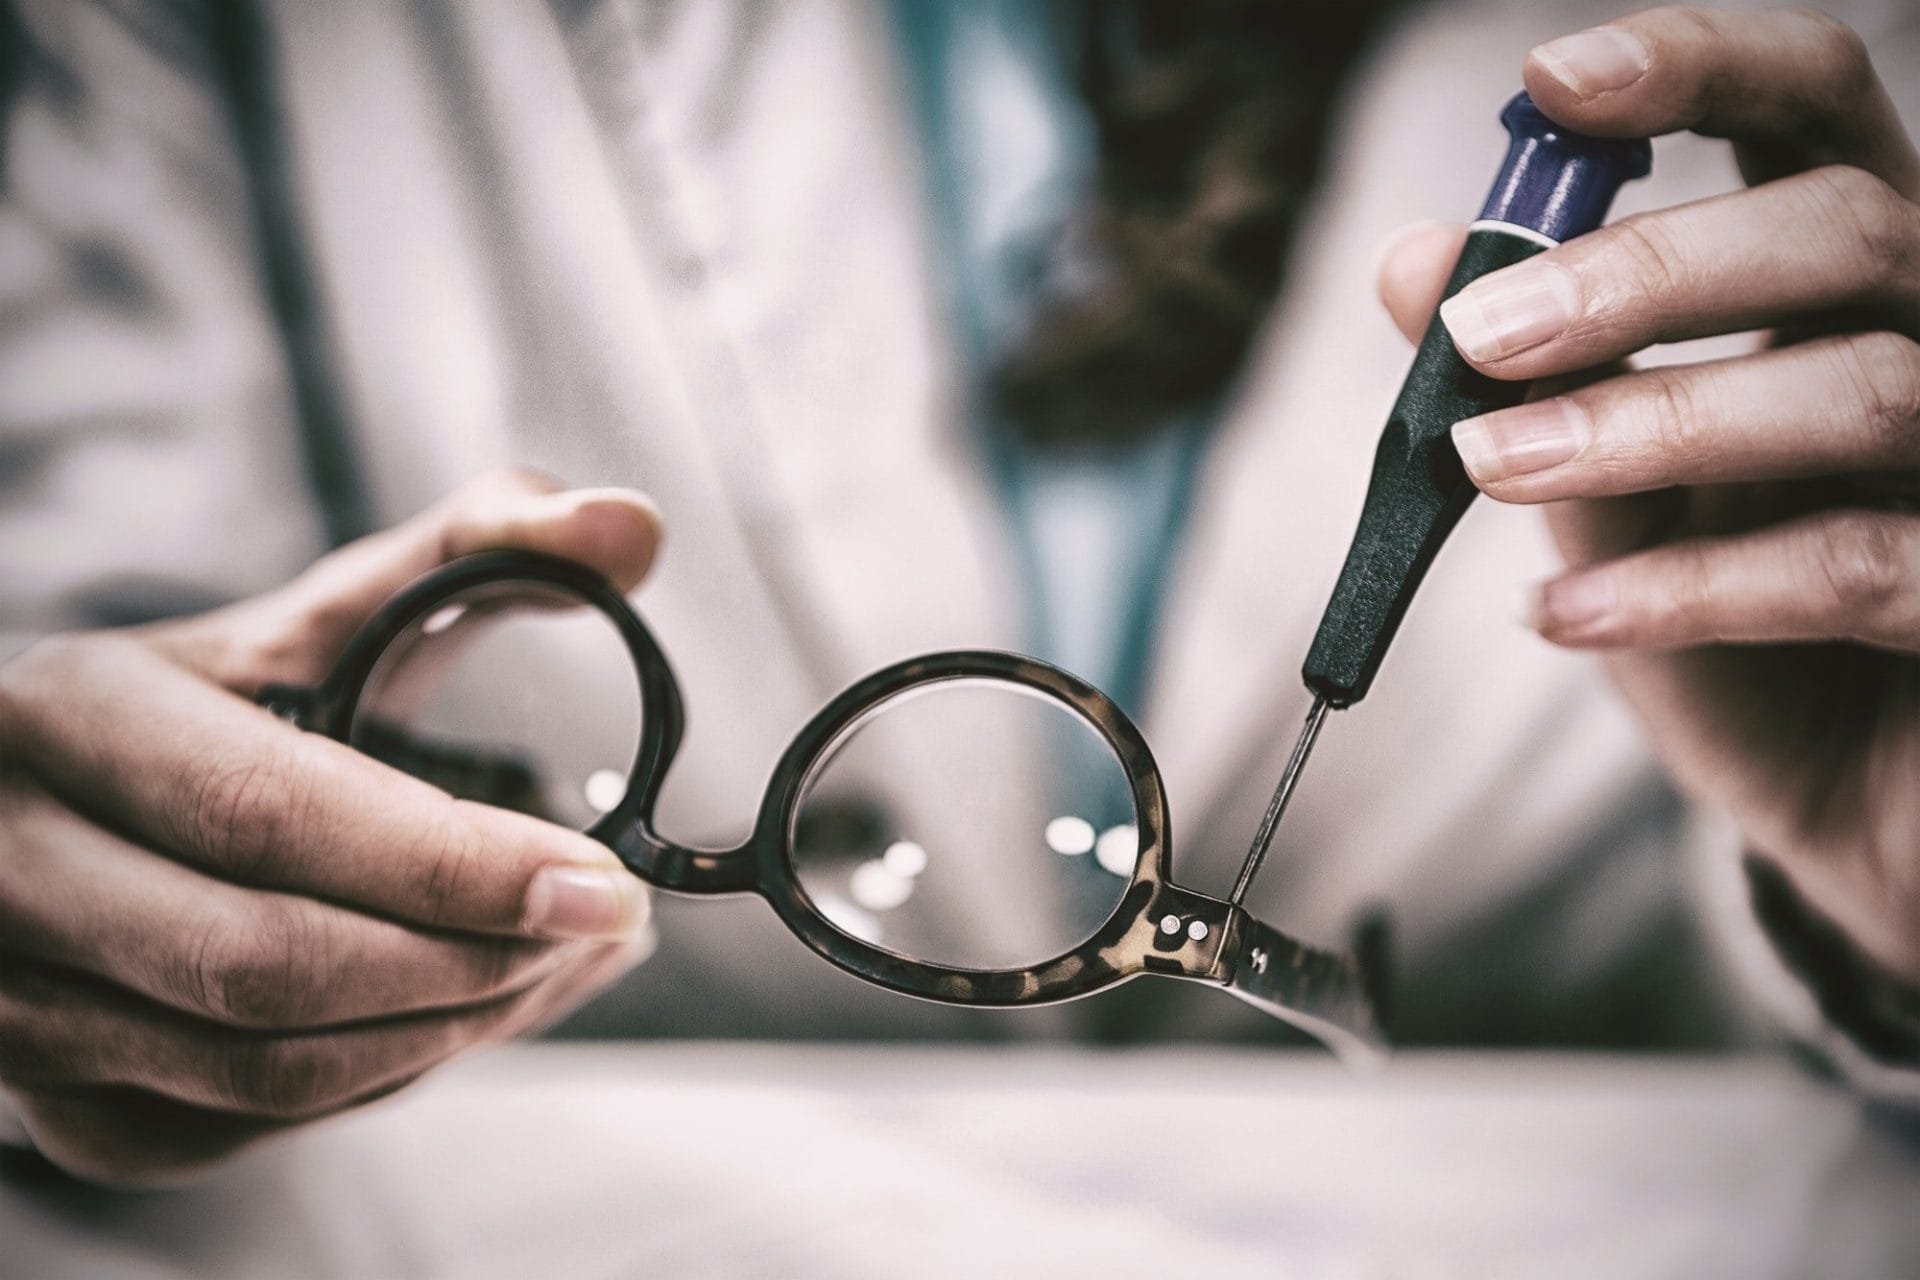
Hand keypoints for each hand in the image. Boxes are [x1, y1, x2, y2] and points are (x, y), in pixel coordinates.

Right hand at [0, 469, 661, 1184]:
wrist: (66, 806)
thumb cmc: (225, 701)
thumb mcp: (330, 608)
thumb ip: (486, 547)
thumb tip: (630, 525)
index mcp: (76, 716)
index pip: (270, 811)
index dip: (449, 863)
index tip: (602, 884)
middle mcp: (12, 864)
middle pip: (265, 964)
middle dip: (470, 962)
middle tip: (607, 927)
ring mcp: (16, 1001)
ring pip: (263, 1067)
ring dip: (448, 1032)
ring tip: (564, 964)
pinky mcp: (57, 1105)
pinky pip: (250, 1125)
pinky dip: (386, 1081)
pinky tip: (466, 1014)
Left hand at [1377, 9, 1919, 983]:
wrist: (1837, 798)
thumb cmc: (1729, 614)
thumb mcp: (1606, 486)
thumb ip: (1533, 380)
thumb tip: (1408, 262)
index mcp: (1848, 270)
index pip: (1812, 105)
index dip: (1699, 66)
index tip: (1548, 83)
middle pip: (1845, 228)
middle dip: (1646, 272)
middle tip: (1479, 334)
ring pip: (1866, 386)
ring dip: (1649, 423)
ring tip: (1490, 464)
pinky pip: (1859, 565)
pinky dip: (1689, 589)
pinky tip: (1560, 616)